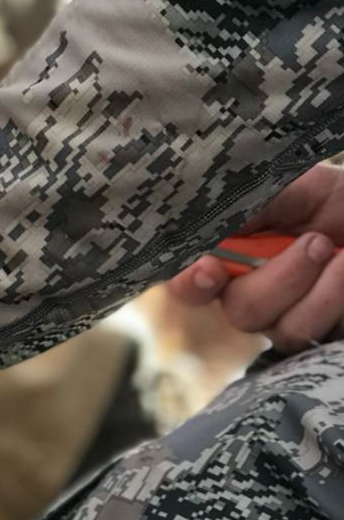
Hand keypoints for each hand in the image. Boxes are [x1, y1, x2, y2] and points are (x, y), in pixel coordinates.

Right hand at [168, 163, 343, 351]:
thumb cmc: (336, 198)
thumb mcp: (294, 184)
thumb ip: (247, 202)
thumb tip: (205, 218)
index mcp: (235, 253)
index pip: (192, 280)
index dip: (191, 282)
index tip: (210, 270)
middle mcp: (253, 291)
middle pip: (237, 310)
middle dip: (275, 280)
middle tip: (314, 242)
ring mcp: (287, 317)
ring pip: (276, 327)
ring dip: (310, 289)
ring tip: (338, 255)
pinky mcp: (320, 333)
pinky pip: (309, 334)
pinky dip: (331, 298)